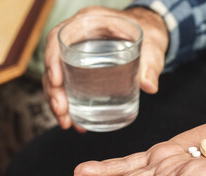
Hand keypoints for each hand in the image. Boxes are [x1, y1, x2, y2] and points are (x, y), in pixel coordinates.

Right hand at [43, 6, 167, 129]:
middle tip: (62, 111)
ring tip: (67, 122)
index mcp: (90, 22)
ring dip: (58, 101)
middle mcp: (79, 37)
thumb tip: (150, 86)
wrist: (151, 34)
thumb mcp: (152, 48)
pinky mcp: (84, 68)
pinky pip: (70, 85)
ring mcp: (80, 53)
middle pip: (55, 62)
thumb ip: (151, 66)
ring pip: (59, 77)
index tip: (57, 82)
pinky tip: (76, 121)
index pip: (60, 36)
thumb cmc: (149, 35)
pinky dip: (70, 104)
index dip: (52, 59)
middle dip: (54, 90)